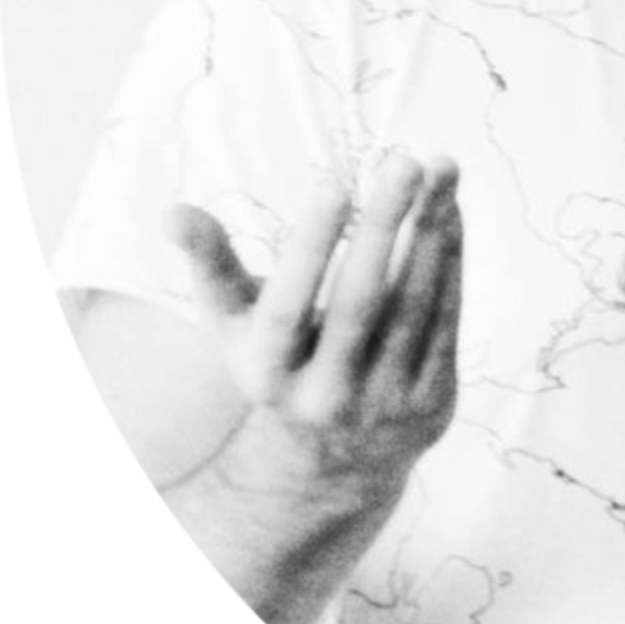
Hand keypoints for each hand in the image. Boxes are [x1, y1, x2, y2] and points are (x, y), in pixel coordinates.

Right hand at [166, 153, 463, 504]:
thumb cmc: (282, 364)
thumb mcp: (237, 326)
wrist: (334, 462)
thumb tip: (173, 211)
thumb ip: (211, 266)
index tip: (333, 181)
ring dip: (431, 232)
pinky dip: (451, 262)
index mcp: (268, 375)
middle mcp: (325, 395)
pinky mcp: (432, 399)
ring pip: (414, 306)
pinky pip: (447, 319)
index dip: (310, 247)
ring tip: (440, 167)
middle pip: (359, 304)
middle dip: (383, 228)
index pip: (287, 308)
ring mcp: (384, 401)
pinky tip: (451, 211)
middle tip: (403, 161)